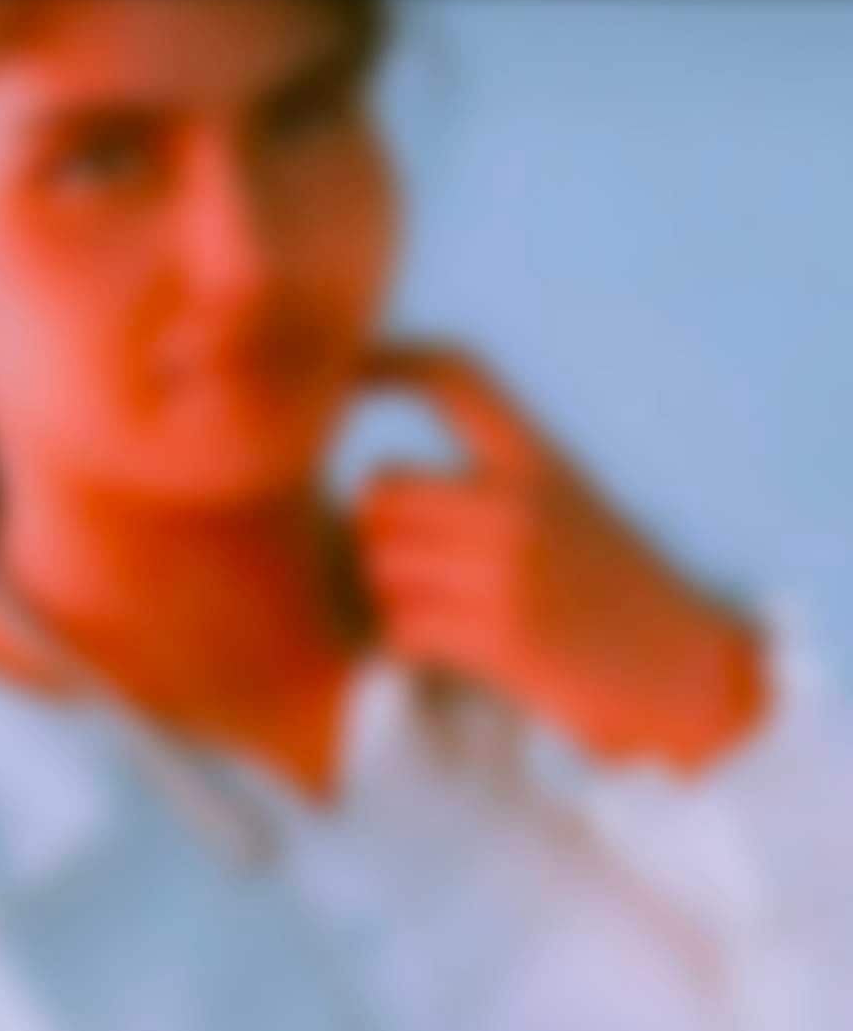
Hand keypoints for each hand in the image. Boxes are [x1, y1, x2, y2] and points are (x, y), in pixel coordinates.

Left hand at [352, 340, 769, 773]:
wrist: (683, 671)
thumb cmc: (614, 594)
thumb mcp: (569, 508)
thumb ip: (495, 486)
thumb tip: (375, 497)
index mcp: (539, 460)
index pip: (456, 376)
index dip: (393, 360)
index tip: (347, 368)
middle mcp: (520, 504)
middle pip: (381, 492)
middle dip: (377, 532)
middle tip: (412, 565)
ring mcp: (509, 570)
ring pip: (380, 565)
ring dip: (393, 594)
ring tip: (442, 611)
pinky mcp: (499, 638)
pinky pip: (400, 628)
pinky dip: (410, 643)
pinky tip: (446, 650)